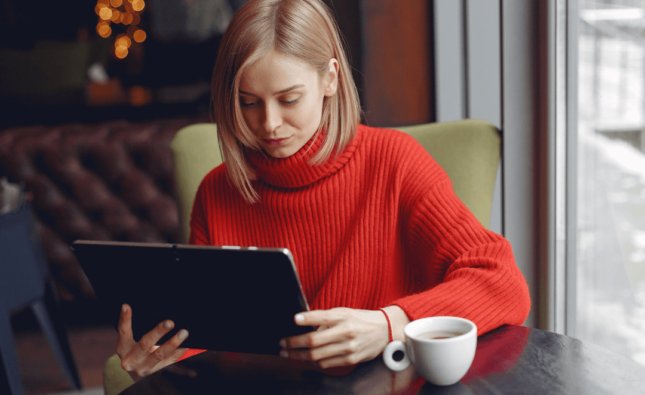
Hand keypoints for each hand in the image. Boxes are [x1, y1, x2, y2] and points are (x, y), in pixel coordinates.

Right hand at [116, 304, 188, 379]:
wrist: (136, 372)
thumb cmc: (135, 350)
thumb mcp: (129, 342)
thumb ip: (135, 328)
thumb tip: (146, 310)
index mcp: (123, 348)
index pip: (123, 331)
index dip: (125, 319)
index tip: (126, 306)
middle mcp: (131, 360)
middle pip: (145, 344)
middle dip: (158, 332)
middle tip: (170, 323)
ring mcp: (144, 368)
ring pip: (160, 355)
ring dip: (173, 343)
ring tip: (183, 333)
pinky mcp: (156, 372)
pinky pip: (171, 361)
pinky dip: (180, 352)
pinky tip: (187, 345)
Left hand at [279, 306, 407, 368]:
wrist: (385, 330)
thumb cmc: (360, 319)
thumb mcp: (344, 312)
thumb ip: (325, 317)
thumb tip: (303, 323)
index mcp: (344, 317)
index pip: (322, 317)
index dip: (306, 318)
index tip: (294, 319)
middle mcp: (346, 332)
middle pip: (314, 341)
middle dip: (294, 344)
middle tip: (282, 345)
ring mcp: (348, 348)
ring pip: (317, 356)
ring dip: (299, 356)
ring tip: (288, 354)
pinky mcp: (350, 359)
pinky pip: (326, 364)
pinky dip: (313, 362)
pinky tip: (304, 359)